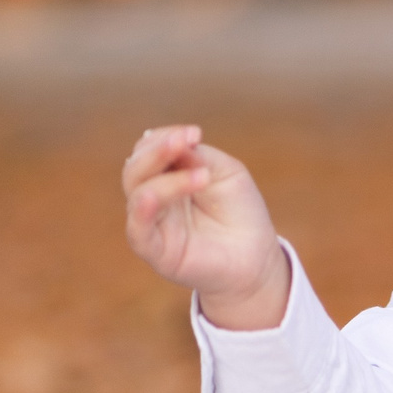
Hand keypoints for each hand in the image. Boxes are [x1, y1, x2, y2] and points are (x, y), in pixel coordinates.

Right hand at [122, 125, 288, 328]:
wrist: (256, 258)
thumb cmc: (240, 213)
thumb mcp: (225, 173)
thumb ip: (199, 156)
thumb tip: (176, 144)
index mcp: (166, 175)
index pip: (149, 148)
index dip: (166, 137)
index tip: (194, 133)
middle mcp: (153, 197)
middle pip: (135, 167)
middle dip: (158, 151)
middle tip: (185, 140)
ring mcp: (152, 224)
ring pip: (138, 192)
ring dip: (167, 179)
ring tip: (202, 175)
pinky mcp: (155, 251)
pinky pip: (137, 229)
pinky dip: (142, 210)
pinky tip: (152, 197)